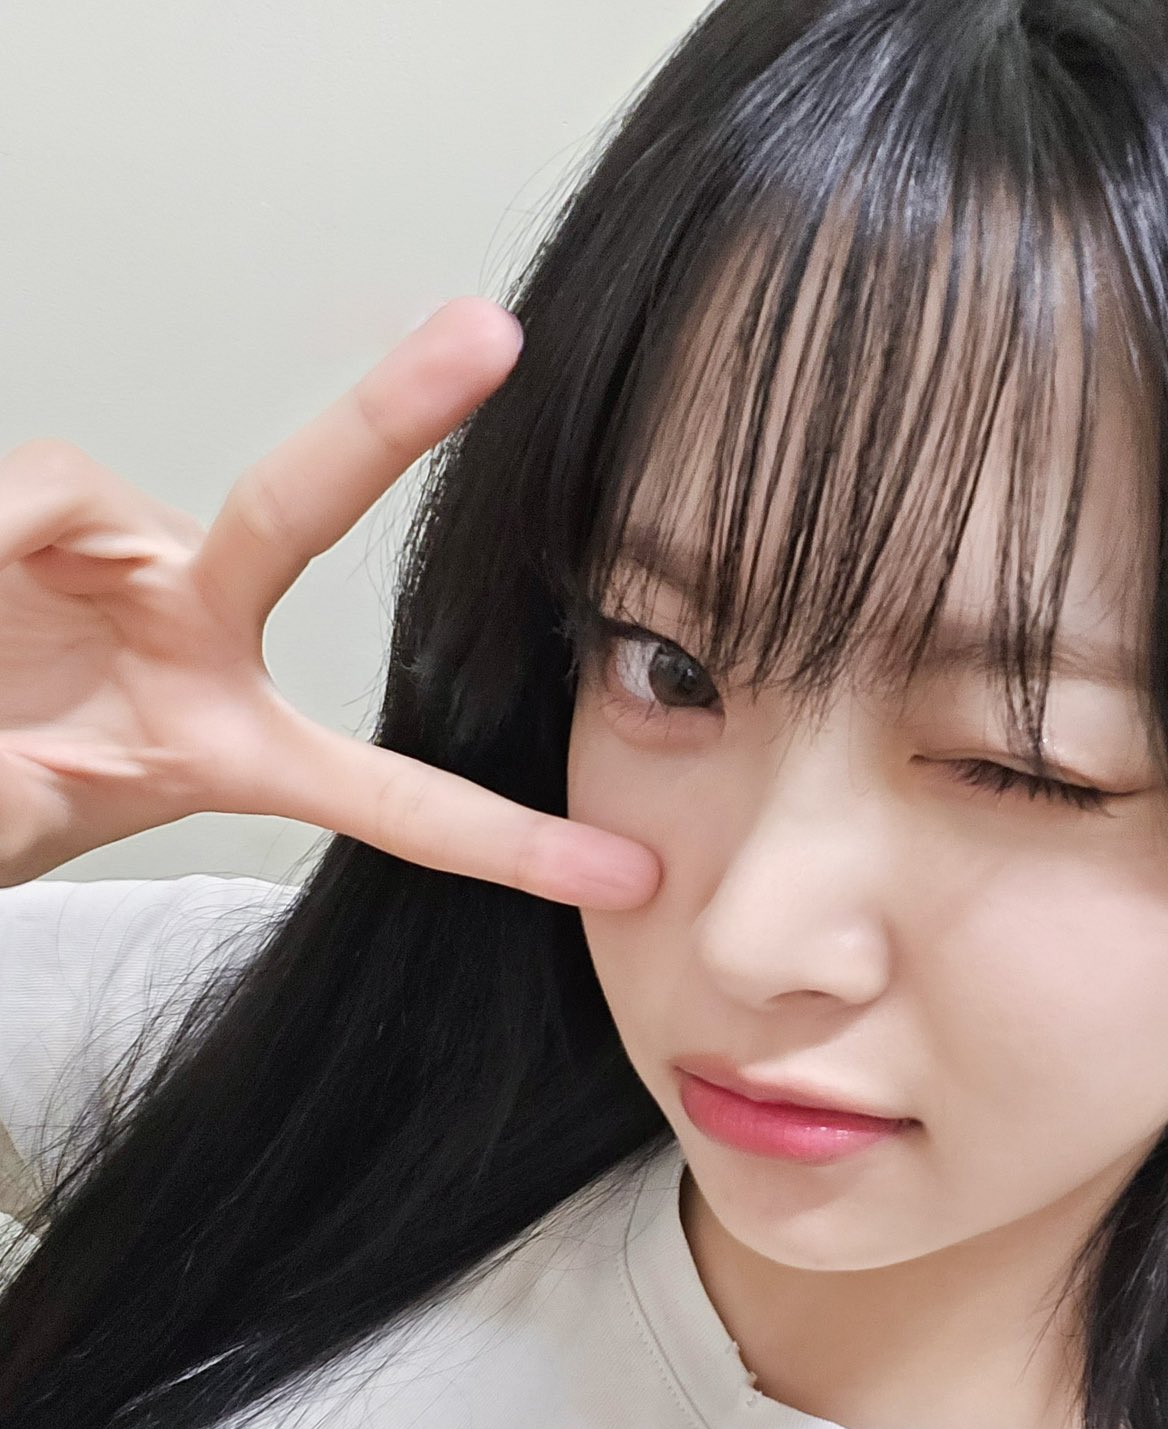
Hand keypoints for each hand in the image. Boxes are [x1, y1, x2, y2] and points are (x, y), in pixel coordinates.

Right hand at [0, 297, 660, 906]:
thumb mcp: (13, 829)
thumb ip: (18, 812)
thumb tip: (16, 764)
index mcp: (235, 748)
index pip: (393, 798)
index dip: (505, 843)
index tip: (623, 876)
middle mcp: (199, 634)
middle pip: (300, 510)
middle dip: (394, 416)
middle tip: (493, 331)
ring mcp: (130, 563)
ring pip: (93, 494)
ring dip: (6, 548)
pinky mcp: (52, 504)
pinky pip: (35, 489)